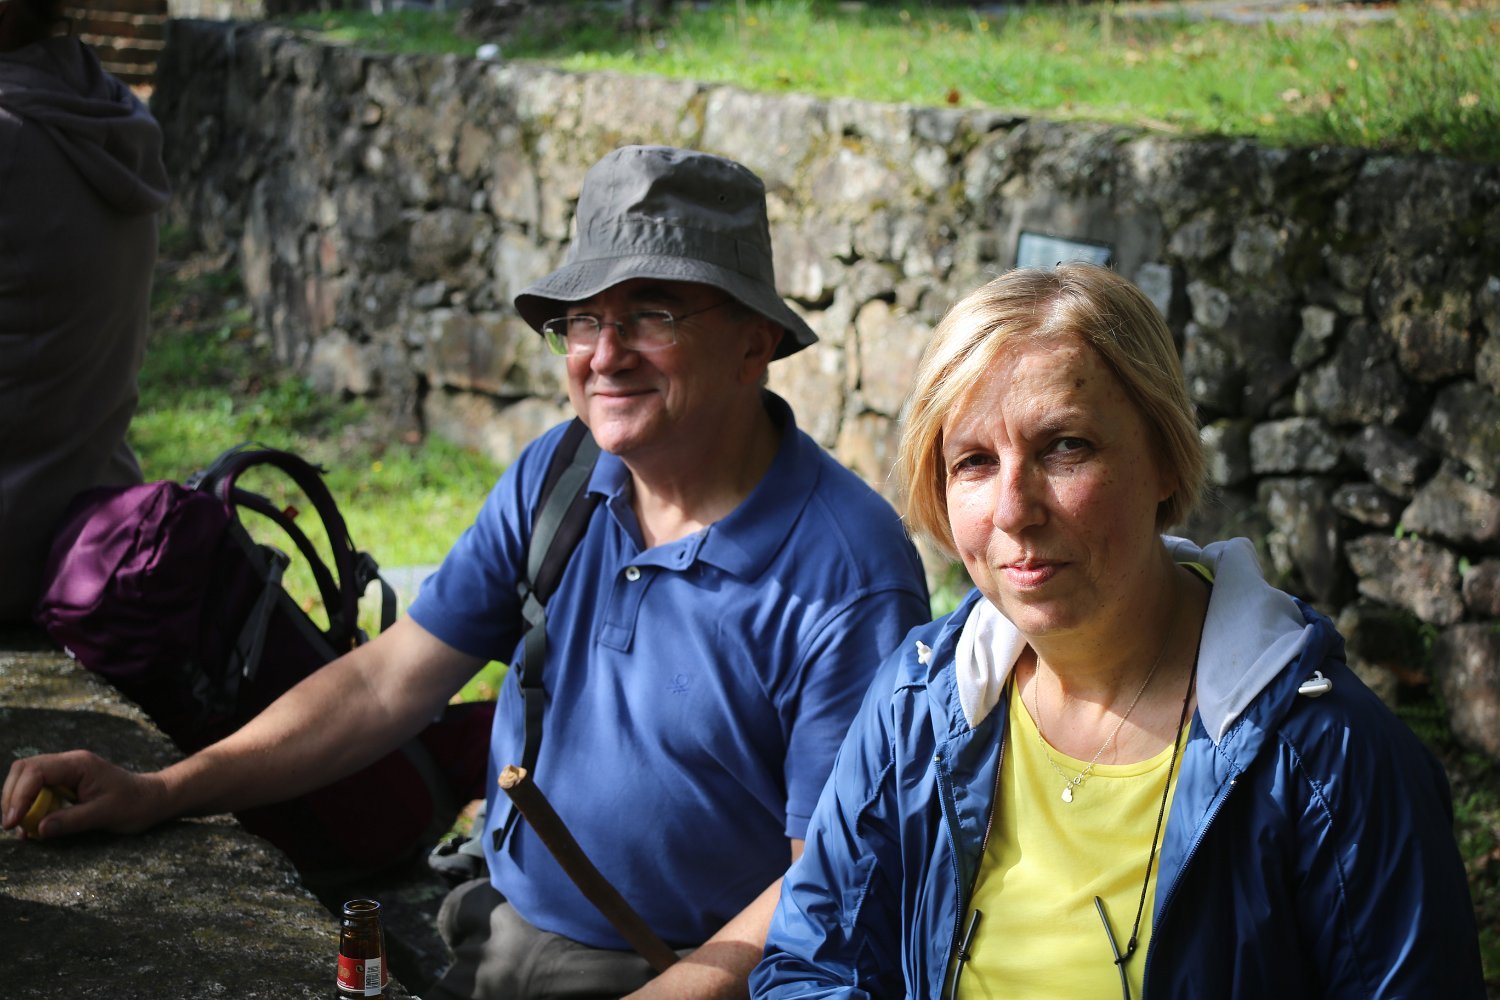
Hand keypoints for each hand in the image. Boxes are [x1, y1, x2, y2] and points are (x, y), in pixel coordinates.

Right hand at [2, 750, 168, 839]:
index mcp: (79, 764)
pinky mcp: (65, 782)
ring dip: (17, 801)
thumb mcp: (106, 814)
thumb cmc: (135, 804)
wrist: (153, 798)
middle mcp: (69, 762)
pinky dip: (28, 805)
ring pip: (26, 778)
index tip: (13, 822)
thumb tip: (39, 828)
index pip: (36, 772)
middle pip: (24, 770)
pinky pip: (37, 788)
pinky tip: (31, 825)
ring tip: (21, 829)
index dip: (18, 796)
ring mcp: (66, 771)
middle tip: (12, 826)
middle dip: (11, 797)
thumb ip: (72, 820)